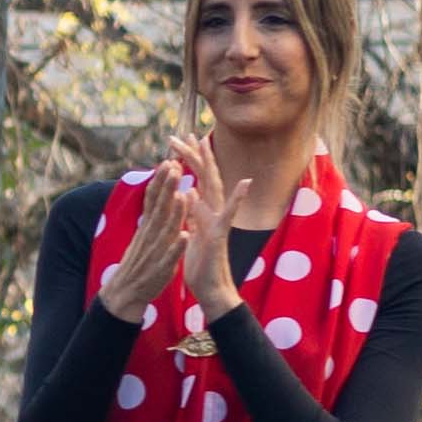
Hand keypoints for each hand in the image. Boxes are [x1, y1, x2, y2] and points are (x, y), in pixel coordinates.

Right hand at [97, 150, 195, 317]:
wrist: (126, 292)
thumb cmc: (140, 263)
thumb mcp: (146, 236)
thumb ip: (154, 217)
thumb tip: (159, 197)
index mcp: (148, 226)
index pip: (154, 199)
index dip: (161, 180)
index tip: (169, 161)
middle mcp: (150, 234)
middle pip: (159, 207)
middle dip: (167, 186)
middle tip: (174, 165)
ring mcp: (155, 250)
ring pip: (166, 228)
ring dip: (174, 211)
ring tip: (182, 194)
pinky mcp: (161, 267)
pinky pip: (170, 255)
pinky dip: (177, 245)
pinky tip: (186, 235)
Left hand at [166, 136, 241, 321]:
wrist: (210, 289)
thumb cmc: (201, 263)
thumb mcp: (191, 232)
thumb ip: (193, 213)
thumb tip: (189, 194)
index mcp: (203, 211)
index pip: (195, 179)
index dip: (187, 161)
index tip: (176, 142)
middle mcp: (213, 212)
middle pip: (204, 176)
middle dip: (193, 154)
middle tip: (183, 133)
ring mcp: (219, 221)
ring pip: (215, 187)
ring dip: (208, 165)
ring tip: (203, 144)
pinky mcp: (221, 234)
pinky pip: (229, 214)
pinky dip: (237, 198)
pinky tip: (245, 182)